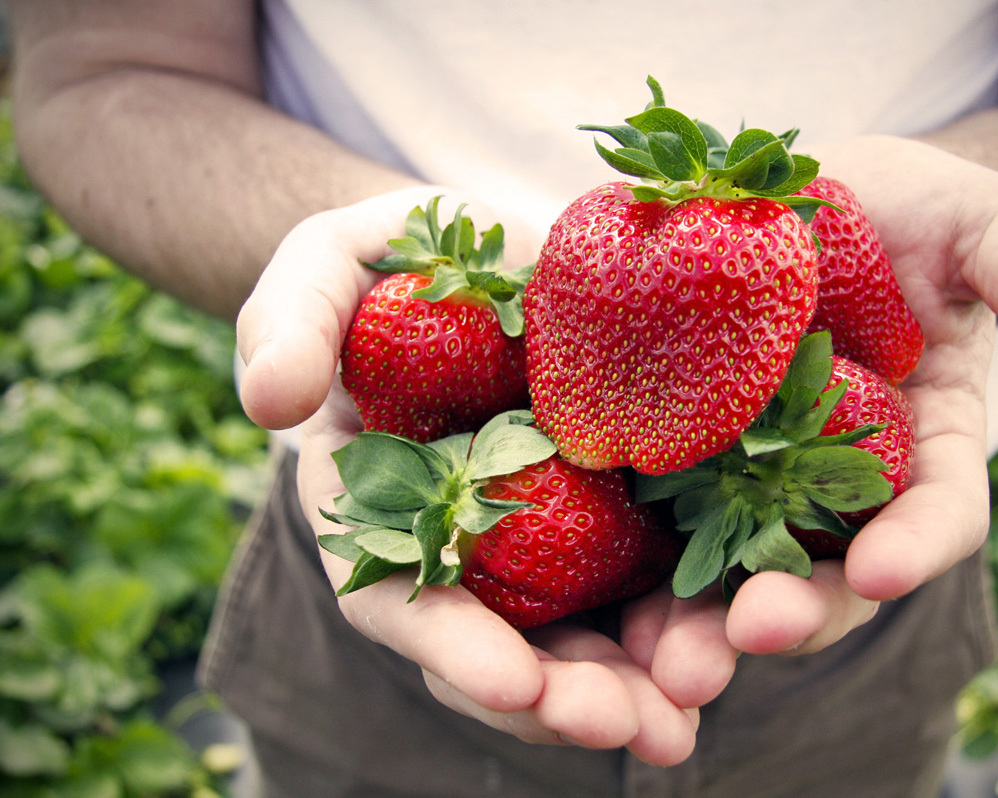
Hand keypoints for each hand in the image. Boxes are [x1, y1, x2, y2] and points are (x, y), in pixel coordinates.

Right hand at [236, 189, 697, 764]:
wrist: (496, 248)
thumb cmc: (396, 259)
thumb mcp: (328, 266)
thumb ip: (289, 319)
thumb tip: (268, 400)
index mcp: (380, 505)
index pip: (397, 592)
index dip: (450, 643)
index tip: (514, 683)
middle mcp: (463, 543)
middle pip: (501, 644)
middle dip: (560, 697)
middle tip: (627, 726)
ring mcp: (545, 533)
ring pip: (581, 633)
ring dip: (633, 687)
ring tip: (685, 719)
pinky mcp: (618, 508)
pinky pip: (652, 576)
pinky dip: (684, 620)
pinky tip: (729, 645)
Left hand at [631, 135, 997, 683]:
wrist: (811, 198)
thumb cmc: (913, 213)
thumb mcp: (987, 223)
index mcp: (923, 447)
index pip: (935, 513)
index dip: (917, 544)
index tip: (886, 569)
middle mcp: (837, 483)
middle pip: (822, 570)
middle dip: (793, 611)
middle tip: (749, 632)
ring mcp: (752, 475)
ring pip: (729, 566)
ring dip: (699, 621)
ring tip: (662, 660)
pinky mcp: (678, 452)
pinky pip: (651, 508)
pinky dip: (621, 549)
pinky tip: (577, 563)